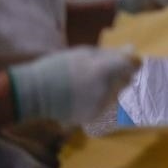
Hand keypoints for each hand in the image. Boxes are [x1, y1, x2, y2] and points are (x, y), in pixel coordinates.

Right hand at [8, 46, 138, 124]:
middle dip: (121, 75)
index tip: (128, 61)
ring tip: (91, 84)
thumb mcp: (84, 53)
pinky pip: (105, 106)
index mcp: (105, 70)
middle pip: (127, 81)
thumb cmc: (59, 67)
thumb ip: (110, 54)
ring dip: (112, 88)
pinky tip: (85, 96)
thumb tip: (131, 50)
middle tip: (105, 72)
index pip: (132, 66)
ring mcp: (100, 105)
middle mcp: (106, 90)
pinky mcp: (93, 117)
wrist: (35, 93)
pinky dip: (100, 100)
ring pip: (117, 95)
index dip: (132, 63)